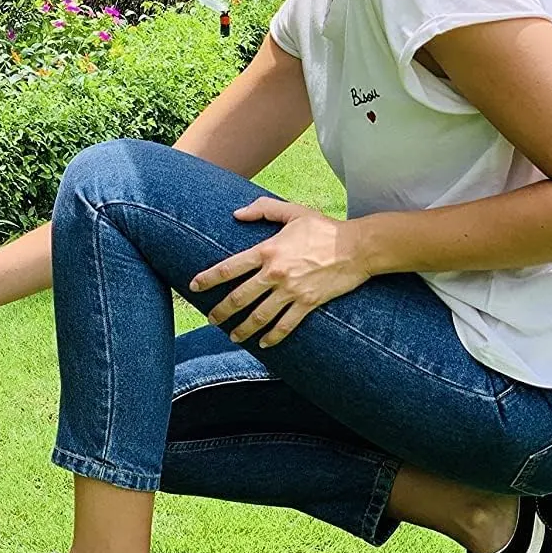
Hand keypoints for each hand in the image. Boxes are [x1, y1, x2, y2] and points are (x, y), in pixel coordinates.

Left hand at [187, 197, 370, 348]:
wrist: (357, 247)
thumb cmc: (324, 227)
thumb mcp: (293, 212)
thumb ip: (263, 209)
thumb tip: (236, 214)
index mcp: (267, 250)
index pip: (229, 268)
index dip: (208, 278)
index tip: (194, 286)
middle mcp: (275, 273)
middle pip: (239, 297)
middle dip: (221, 311)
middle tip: (210, 319)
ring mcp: (291, 291)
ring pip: (259, 316)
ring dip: (243, 329)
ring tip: (232, 336)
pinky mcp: (308, 304)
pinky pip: (285, 326)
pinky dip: (272, 337)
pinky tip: (263, 343)